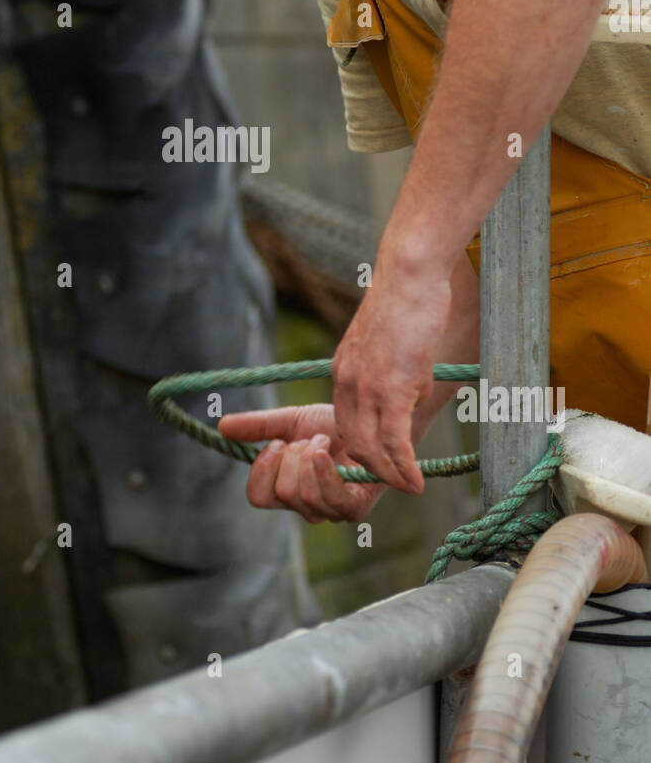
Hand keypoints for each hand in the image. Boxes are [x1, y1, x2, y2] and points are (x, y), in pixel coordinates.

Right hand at [219, 402, 385, 522]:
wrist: (371, 419)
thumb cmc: (332, 424)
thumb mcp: (289, 422)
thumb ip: (258, 427)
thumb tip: (222, 426)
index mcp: (286, 489)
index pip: (258, 496)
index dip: (263, 468)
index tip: (278, 442)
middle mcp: (305, 506)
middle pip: (281, 492)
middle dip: (293, 456)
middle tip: (311, 439)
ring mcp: (330, 510)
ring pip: (303, 494)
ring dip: (312, 457)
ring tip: (326, 442)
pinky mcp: (354, 507)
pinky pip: (330, 498)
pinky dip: (322, 472)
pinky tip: (324, 451)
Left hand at [332, 256, 451, 493]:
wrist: (409, 274)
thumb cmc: (407, 299)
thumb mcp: (390, 341)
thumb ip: (393, 370)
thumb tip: (414, 393)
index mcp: (344, 370)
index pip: (345, 422)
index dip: (360, 448)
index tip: (377, 462)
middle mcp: (347, 382)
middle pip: (352, 442)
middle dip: (371, 469)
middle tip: (395, 482)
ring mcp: (366, 387)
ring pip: (370, 449)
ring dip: (390, 475)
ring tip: (409, 487)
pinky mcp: (391, 388)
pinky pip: (394, 442)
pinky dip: (404, 468)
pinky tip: (417, 482)